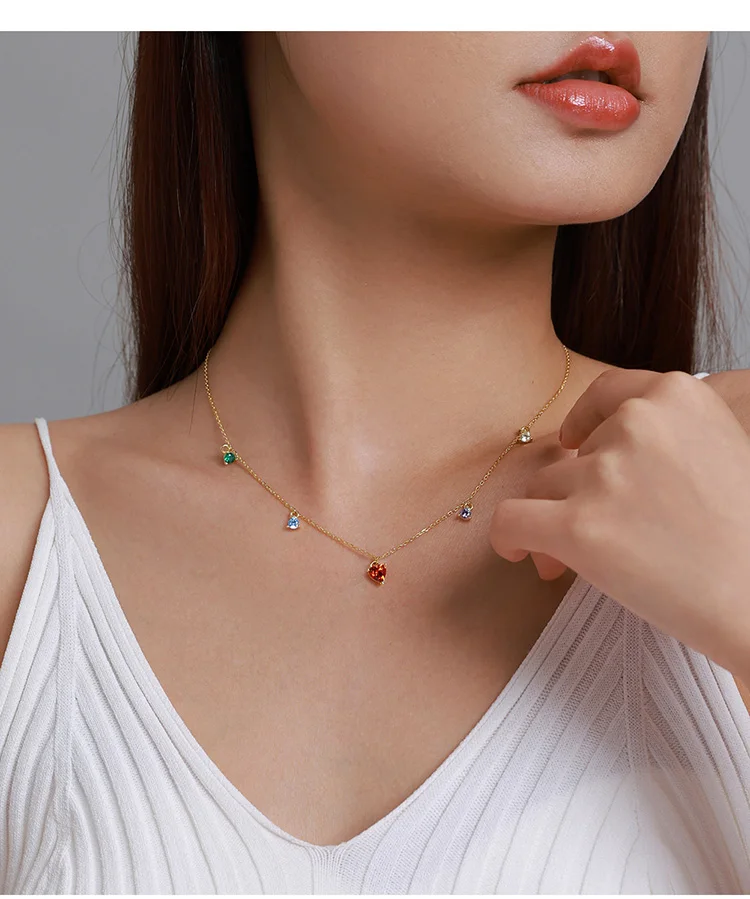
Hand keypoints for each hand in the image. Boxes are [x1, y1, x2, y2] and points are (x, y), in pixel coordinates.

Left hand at [489, 368, 749, 677]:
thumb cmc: (744, 538)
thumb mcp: (720, 451)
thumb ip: (662, 437)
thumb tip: (580, 453)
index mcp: (677, 396)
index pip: (607, 394)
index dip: (584, 420)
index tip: (573, 443)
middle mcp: (638, 423)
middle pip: (575, 452)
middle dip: (578, 490)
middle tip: (599, 530)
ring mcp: (606, 474)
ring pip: (544, 487)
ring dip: (554, 519)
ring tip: (581, 557)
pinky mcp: (578, 526)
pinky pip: (511, 520)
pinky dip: (509, 537)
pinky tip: (519, 552)